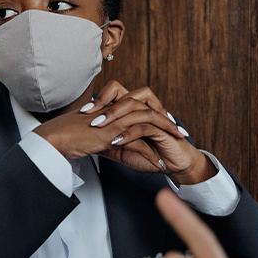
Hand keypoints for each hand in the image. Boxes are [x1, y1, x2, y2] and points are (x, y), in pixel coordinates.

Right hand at [32, 84, 183, 160]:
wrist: (56, 137)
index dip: (156, 113)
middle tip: (180, 131)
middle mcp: (116, 109)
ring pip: (149, 120)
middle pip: (150, 108)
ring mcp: (115, 119)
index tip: (167, 124)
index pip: (140, 104)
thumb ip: (109, 133)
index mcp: (112, 107)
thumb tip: (120, 142)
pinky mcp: (113, 132)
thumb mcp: (95, 133)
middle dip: (167, 120)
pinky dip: (149, 152)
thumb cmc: (69, 135)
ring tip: (177, 144)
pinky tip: (157, 162)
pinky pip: (138, 139)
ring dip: (166, 132)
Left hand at [81, 82, 216, 184]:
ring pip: (134, 107)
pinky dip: (129, 134)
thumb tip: (86, 143)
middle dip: (104, 104)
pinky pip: (144, 127)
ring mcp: (154, 118)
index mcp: (134, 111)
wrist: (174, 165)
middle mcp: (144, 110)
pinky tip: (117, 141)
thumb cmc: (151, 155)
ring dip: (115, 115)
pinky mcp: (162, 130)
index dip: (100, 97)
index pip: (117, 92)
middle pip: (124, 95)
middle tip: (88, 115)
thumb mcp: (122, 151)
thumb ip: (107, 144)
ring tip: (99, 126)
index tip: (83, 111)